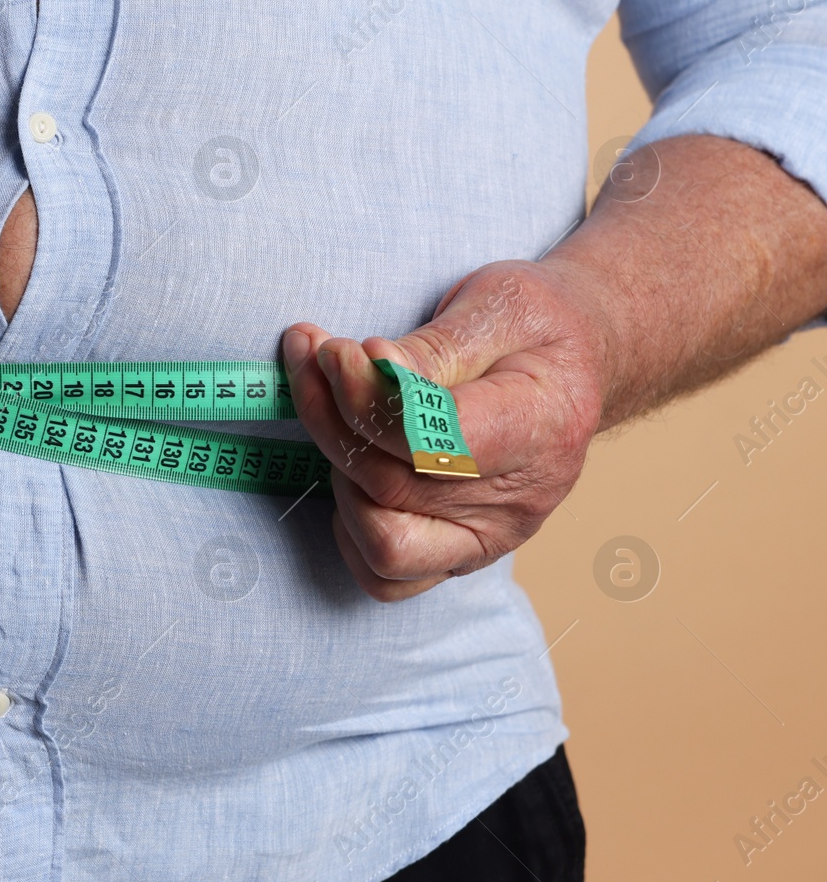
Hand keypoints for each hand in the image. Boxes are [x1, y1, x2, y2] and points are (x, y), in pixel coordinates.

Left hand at [281, 259, 612, 600]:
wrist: (573, 364)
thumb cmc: (535, 328)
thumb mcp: (498, 304)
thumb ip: (434, 347)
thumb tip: (371, 370)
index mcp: (542, 424)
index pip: (438, 439)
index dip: (370, 399)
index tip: (337, 350)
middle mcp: (521, 498)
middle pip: (393, 483)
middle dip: (331, 414)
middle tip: (309, 352)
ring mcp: (491, 536)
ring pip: (382, 541)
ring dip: (335, 467)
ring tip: (328, 404)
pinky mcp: (461, 554)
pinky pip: (387, 576)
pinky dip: (350, 526)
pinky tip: (347, 464)